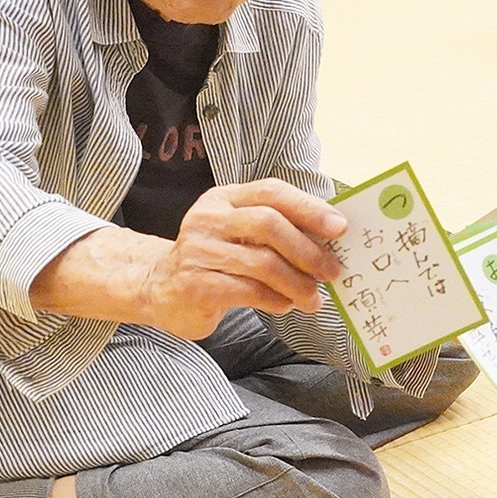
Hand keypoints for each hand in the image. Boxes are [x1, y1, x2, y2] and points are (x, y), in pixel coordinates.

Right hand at [142, 180, 345, 338]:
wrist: (157, 287)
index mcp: (223, 199)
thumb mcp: (237, 232)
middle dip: (307, 250)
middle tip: (332, 272)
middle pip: (268, 224)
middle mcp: (208, 219)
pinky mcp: (195, 285)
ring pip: (261, 262)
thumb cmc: (212, 259)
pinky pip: (247, 291)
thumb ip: (276, 229)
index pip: (271, 192)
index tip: (340, 228)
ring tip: (314, 298)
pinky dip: (275, 299)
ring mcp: (198, 252)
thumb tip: (330, 240)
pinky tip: (286, 305)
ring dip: (297, 283)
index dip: (309, 208)